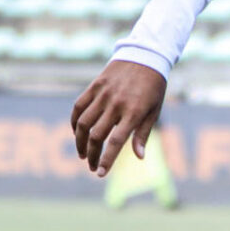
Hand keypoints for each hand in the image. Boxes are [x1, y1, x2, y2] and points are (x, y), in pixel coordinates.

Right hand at [71, 60, 167, 176]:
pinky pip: (79, 107)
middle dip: (93, 155)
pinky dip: (75, 122)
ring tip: (83, 154)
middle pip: (96, 136)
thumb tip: (139, 157)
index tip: (100, 173)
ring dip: (80, 142)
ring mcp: (103, 95)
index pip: (115, 142)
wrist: (145, 57)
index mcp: (133, 113)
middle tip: (92, 166)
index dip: (106, 160)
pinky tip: (77, 133)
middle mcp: (116, 105)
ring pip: (84, 123)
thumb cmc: (153, 88)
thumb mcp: (154, 111)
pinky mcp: (94, 86)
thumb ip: (143, 134)